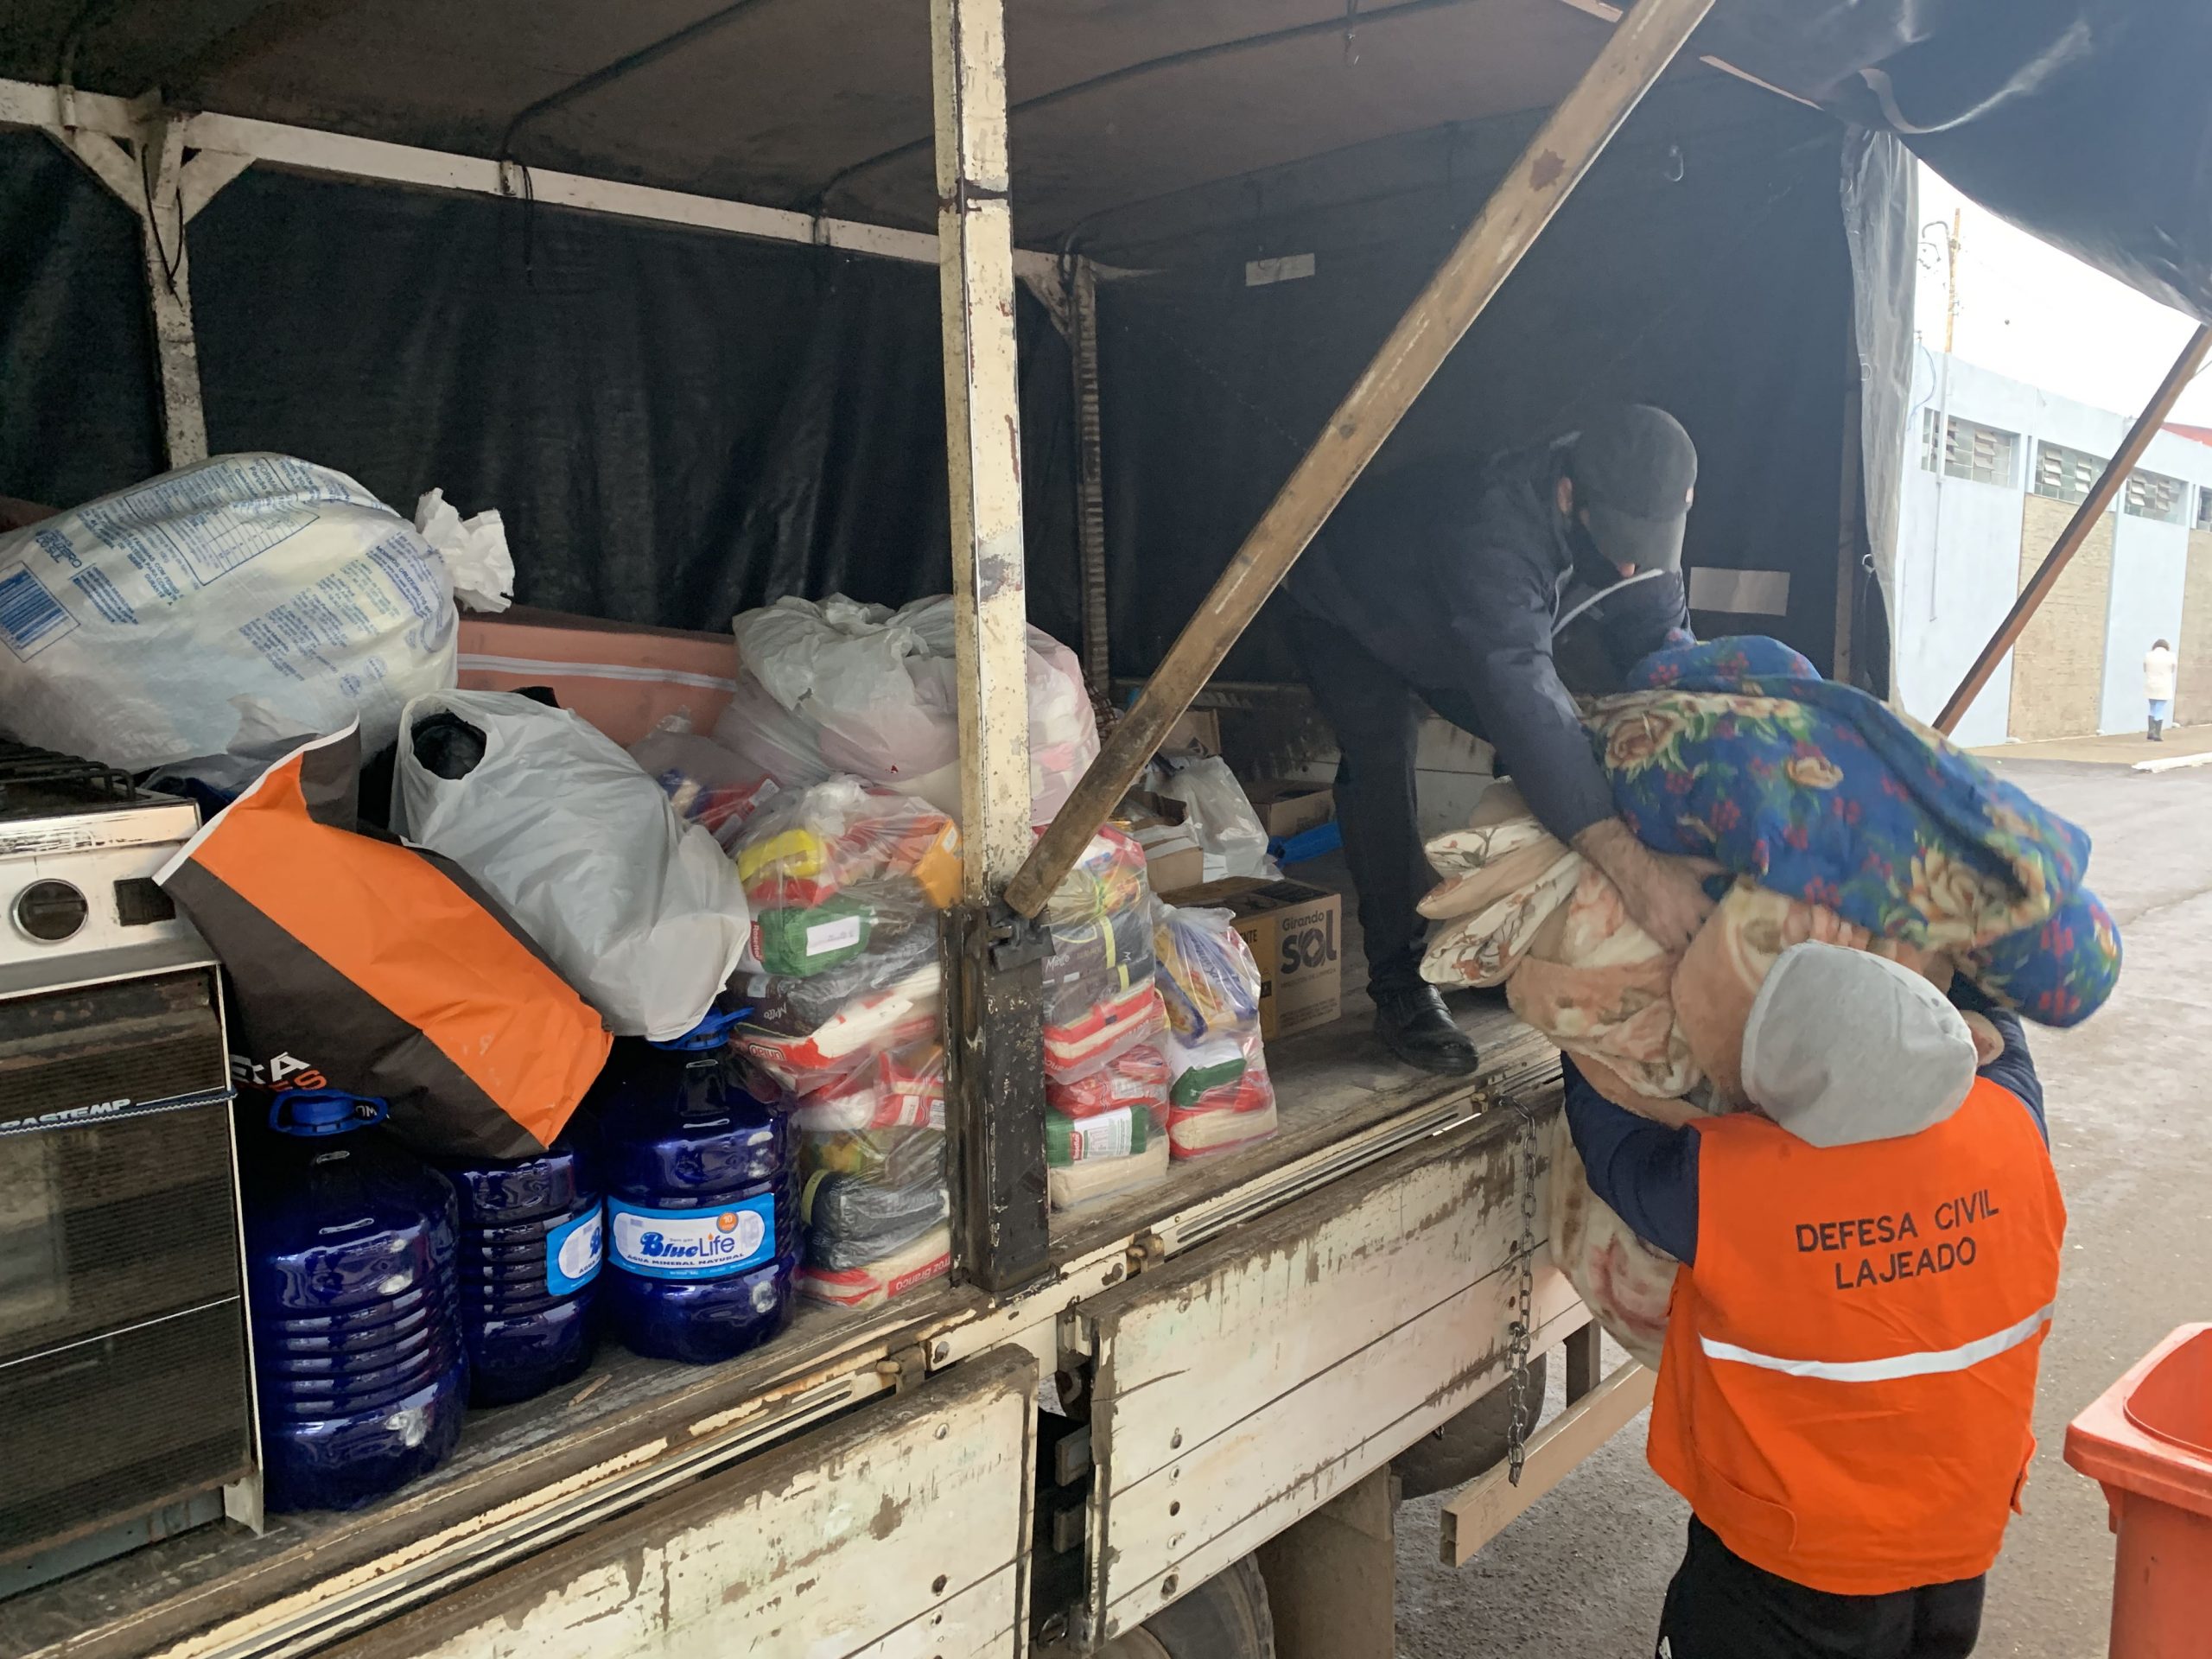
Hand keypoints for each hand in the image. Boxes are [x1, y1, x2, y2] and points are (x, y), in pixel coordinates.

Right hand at [1572, 819, 1719, 953]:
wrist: (1633, 871)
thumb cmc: (1665, 866)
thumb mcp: (1693, 864)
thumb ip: (1716, 869)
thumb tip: (1736, 871)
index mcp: (1698, 903)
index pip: (1720, 920)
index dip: (1727, 924)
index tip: (1733, 928)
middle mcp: (1686, 920)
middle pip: (1703, 940)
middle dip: (1709, 941)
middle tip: (1715, 943)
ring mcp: (1668, 928)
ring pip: (1686, 948)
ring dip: (1691, 947)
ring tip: (1697, 949)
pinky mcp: (1653, 932)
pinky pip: (1668, 947)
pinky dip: (1675, 947)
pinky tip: (1679, 947)